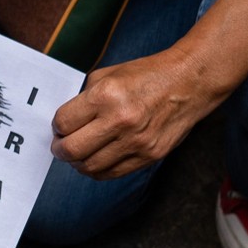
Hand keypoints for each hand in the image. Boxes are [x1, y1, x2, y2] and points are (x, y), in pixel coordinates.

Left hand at [50, 47, 225, 179]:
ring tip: (79, 153)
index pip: (63, 123)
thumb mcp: (109, 74)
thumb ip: (83, 99)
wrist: (190, 81)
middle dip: (60, 149)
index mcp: (106, 95)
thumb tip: (63, 123)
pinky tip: (95, 159)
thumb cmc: (147, 75)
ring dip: (77, 162)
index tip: (60, 126)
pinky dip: (96, 170)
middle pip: (71, 149)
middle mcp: (120, 120)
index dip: (57, 127)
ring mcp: (136, 141)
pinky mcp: (148, 155)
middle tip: (61, 145)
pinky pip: (111, 173)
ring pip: (89, 167)